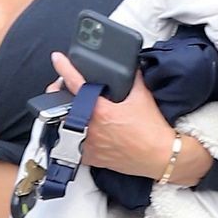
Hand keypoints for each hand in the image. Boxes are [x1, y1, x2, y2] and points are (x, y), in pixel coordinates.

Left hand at [47, 49, 176, 178]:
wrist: (160, 155)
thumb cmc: (153, 131)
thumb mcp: (143, 96)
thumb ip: (133, 78)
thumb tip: (130, 67)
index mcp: (101, 111)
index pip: (77, 84)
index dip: (65, 68)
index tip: (58, 59)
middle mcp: (92, 129)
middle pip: (64, 107)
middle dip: (61, 96)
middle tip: (65, 90)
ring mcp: (90, 145)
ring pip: (66, 128)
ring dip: (67, 117)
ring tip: (74, 111)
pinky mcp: (93, 158)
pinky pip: (74, 148)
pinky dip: (75, 139)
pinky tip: (82, 133)